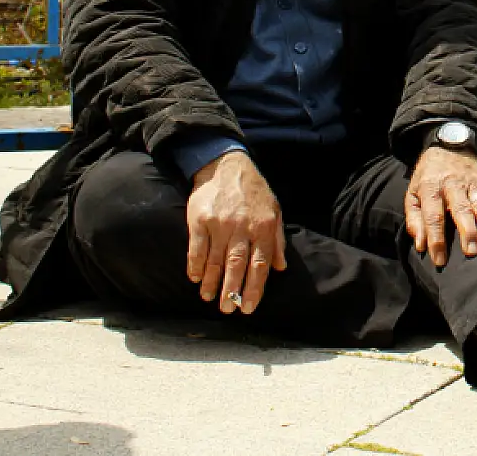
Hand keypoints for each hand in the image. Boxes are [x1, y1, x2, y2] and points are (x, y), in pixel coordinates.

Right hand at [186, 151, 286, 315]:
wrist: (226, 166)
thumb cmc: (253, 192)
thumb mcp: (274, 211)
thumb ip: (277, 240)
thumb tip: (281, 267)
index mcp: (263, 227)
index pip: (260, 264)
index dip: (254, 288)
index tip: (249, 307)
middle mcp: (242, 228)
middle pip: (237, 265)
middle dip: (232, 292)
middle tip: (228, 310)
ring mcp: (220, 224)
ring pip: (216, 260)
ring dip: (212, 283)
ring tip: (210, 299)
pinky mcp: (199, 220)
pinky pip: (197, 248)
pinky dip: (196, 266)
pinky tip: (196, 279)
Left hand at [405, 146, 476, 267]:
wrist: (449, 146)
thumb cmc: (429, 176)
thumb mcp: (413, 193)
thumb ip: (414, 219)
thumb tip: (421, 244)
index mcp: (431, 188)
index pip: (433, 216)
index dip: (436, 239)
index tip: (440, 261)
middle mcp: (453, 184)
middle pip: (460, 209)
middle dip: (467, 231)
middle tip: (471, 252)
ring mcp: (473, 182)